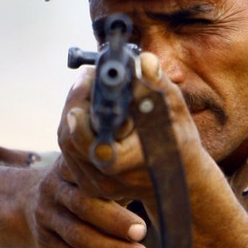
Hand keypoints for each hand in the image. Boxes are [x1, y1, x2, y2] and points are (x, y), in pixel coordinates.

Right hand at [21, 158, 148, 247]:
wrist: (29, 200)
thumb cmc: (79, 185)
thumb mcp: (90, 171)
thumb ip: (117, 178)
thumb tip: (161, 190)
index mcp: (68, 166)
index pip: (89, 175)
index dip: (113, 188)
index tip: (137, 193)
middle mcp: (53, 190)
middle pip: (83, 207)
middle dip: (114, 222)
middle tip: (142, 233)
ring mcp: (47, 218)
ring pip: (78, 237)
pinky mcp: (47, 243)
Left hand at [57, 53, 209, 218]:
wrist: (180, 180)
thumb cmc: (180, 143)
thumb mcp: (175, 112)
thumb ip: (158, 87)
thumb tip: (143, 61)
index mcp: (132, 164)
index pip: (95, 143)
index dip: (84, 111)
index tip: (88, 79)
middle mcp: (110, 179)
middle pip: (72, 139)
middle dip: (76, 102)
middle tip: (87, 77)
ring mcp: (97, 185)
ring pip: (67, 144)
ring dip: (73, 112)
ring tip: (87, 88)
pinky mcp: (89, 184)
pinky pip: (69, 152)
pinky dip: (74, 127)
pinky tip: (87, 109)